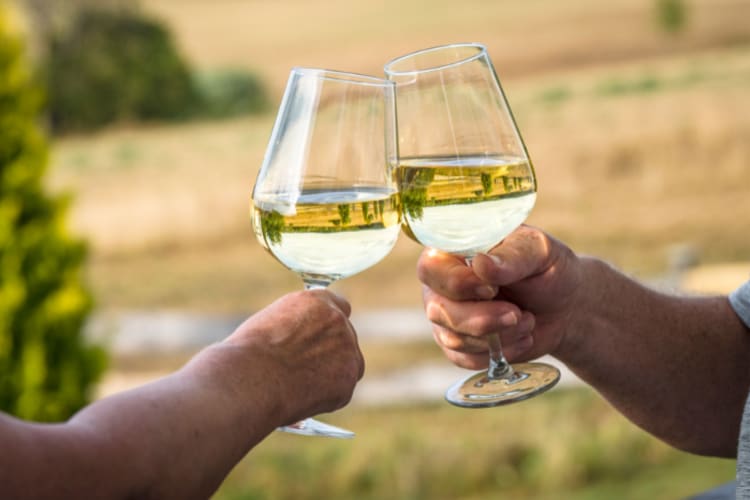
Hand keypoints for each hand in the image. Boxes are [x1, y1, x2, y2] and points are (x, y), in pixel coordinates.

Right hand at [225, 289, 363, 423]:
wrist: (250, 379)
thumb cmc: (248, 354)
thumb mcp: (270, 324)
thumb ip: (296, 327)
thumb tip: (301, 341)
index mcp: (317, 302)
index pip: (339, 307)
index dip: (328, 326)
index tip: (320, 338)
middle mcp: (338, 322)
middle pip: (345, 338)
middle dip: (330, 352)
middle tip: (305, 369)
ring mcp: (348, 351)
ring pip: (348, 364)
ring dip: (332, 374)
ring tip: (299, 385)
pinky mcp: (348, 381)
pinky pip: (342, 390)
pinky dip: (327, 397)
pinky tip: (302, 398)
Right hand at [418, 225, 582, 368]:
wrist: (564, 307)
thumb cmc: (548, 269)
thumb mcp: (539, 252)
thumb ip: (511, 256)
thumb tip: (481, 264)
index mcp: (452, 251)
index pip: (431, 268)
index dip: (457, 283)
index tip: (492, 288)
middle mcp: (440, 284)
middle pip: (438, 309)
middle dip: (481, 318)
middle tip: (517, 314)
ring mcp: (446, 316)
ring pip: (453, 338)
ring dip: (497, 336)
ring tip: (527, 321)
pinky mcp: (458, 344)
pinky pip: (465, 359)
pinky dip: (498, 353)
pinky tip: (521, 338)